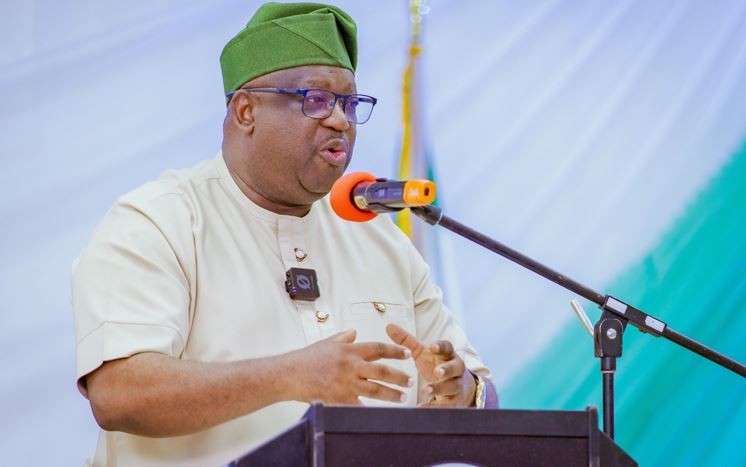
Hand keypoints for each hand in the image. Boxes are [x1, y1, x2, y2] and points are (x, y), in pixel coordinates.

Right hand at [288, 329, 412, 404]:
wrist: (290, 374)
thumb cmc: (307, 358)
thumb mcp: (327, 342)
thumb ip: (344, 337)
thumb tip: (354, 332)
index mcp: (350, 351)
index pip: (378, 348)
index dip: (395, 351)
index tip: (407, 354)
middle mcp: (351, 366)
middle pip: (382, 370)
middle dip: (399, 376)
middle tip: (410, 380)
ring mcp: (346, 383)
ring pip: (375, 389)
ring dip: (391, 394)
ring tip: (403, 397)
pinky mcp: (340, 399)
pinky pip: (359, 405)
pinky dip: (370, 410)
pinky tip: (380, 413)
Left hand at [385, 323, 475, 406]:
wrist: (459, 387)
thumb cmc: (436, 365)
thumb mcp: (422, 353)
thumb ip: (407, 341)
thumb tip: (388, 326)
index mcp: (448, 354)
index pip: (448, 347)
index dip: (441, 347)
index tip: (432, 346)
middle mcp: (455, 369)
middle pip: (455, 368)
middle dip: (447, 369)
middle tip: (437, 371)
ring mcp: (456, 386)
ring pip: (451, 387)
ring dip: (439, 389)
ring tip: (425, 390)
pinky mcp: (454, 402)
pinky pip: (446, 405)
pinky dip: (434, 407)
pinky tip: (421, 407)